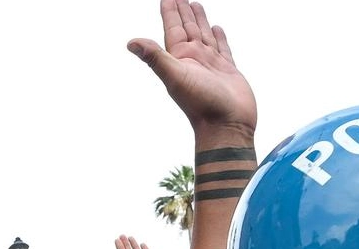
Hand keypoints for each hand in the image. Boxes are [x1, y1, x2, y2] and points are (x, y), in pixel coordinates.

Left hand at [127, 0, 255, 141]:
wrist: (226, 126)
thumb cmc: (201, 105)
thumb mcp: (175, 77)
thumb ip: (155, 58)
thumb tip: (130, 42)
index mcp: (180, 59)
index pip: (172, 28)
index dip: (170, 11)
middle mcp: (194, 60)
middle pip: (186, 28)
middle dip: (182, 10)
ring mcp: (210, 65)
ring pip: (203, 35)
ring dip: (199, 20)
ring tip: (195, 4)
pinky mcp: (228, 70)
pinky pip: (222, 48)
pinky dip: (219, 37)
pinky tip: (216, 28)